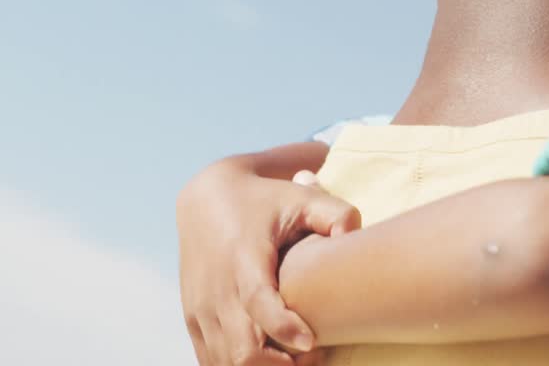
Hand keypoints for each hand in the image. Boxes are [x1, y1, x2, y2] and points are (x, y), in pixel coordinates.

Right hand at [178, 158, 360, 364]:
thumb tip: (355, 235)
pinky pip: (212, 362)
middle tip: (317, 355)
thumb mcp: (302, 198)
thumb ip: (336, 214)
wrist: (205, 201)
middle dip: (281, 364)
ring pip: (225, 364)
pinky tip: (274, 360)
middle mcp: (216, 288)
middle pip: (240, 349)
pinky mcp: (193, 321)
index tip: (313, 343)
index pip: (257, 301)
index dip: (283, 328)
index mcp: (243, 257)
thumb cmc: (265, 201)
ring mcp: (200, 309)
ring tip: (299, 359)